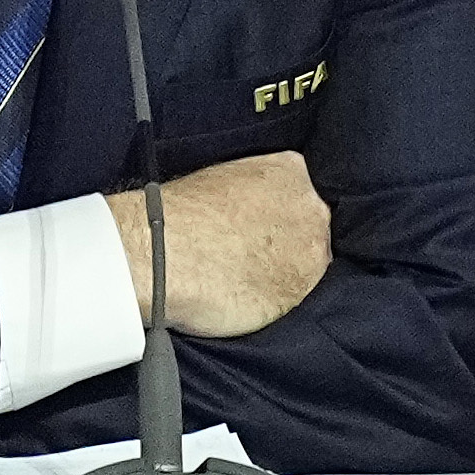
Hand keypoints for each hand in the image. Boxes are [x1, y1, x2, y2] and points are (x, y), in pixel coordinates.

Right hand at [127, 151, 330, 335]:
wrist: (162, 255)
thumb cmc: (178, 215)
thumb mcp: (224, 177)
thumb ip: (256, 192)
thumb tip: (254, 211)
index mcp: (293, 171)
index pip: (303, 192)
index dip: (281, 213)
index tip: (259, 226)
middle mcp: (312, 210)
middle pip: (313, 229)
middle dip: (289, 242)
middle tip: (250, 254)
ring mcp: (311, 255)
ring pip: (308, 267)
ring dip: (285, 274)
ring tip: (245, 279)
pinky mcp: (299, 296)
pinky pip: (294, 300)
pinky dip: (275, 302)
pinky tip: (246, 298)